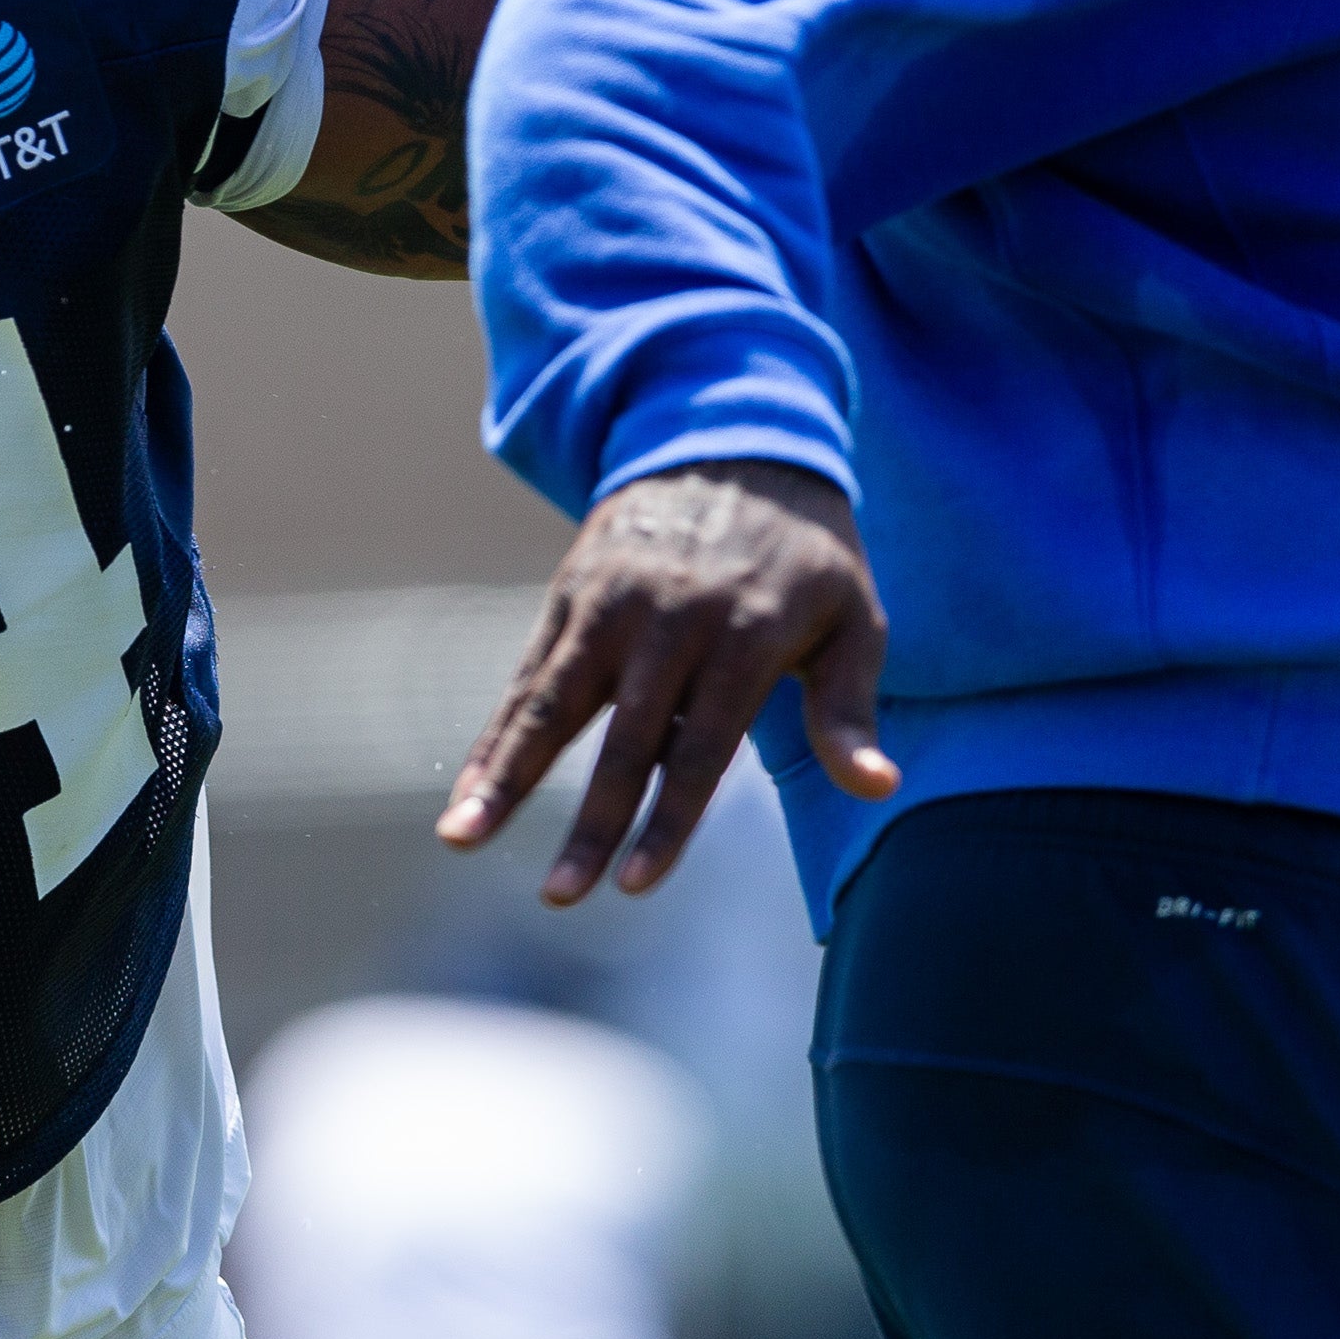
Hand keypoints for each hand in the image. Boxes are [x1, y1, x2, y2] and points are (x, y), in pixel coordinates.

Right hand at [441, 459, 895, 902]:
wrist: (731, 440)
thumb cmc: (805, 555)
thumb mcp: (853, 619)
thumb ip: (851, 708)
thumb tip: (879, 788)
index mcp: (741, 634)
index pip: (699, 747)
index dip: (670, 820)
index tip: (638, 887)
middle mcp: (666, 620)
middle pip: (621, 739)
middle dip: (591, 822)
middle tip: (562, 897)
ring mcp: (609, 605)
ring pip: (549, 704)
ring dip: (504, 777)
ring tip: (460, 839)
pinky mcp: (570, 597)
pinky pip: (526, 678)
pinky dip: (494, 738)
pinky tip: (468, 795)